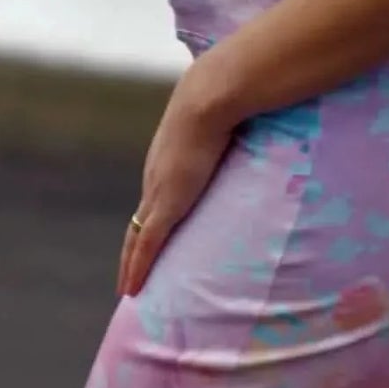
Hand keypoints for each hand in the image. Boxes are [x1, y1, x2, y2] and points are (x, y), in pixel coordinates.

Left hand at [118, 61, 236, 296]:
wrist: (211, 98)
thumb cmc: (224, 102)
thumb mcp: (228, 126)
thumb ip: (237, 136)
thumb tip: (260, 132)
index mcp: (167, 162)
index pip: (154, 201)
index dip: (149, 224)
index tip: (146, 242)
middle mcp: (156, 179)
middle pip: (138, 223)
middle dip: (132, 251)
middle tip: (129, 276)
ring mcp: (159, 193)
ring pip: (136, 239)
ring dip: (130, 266)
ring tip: (128, 289)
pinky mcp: (166, 205)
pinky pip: (146, 245)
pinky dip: (137, 268)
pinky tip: (130, 289)